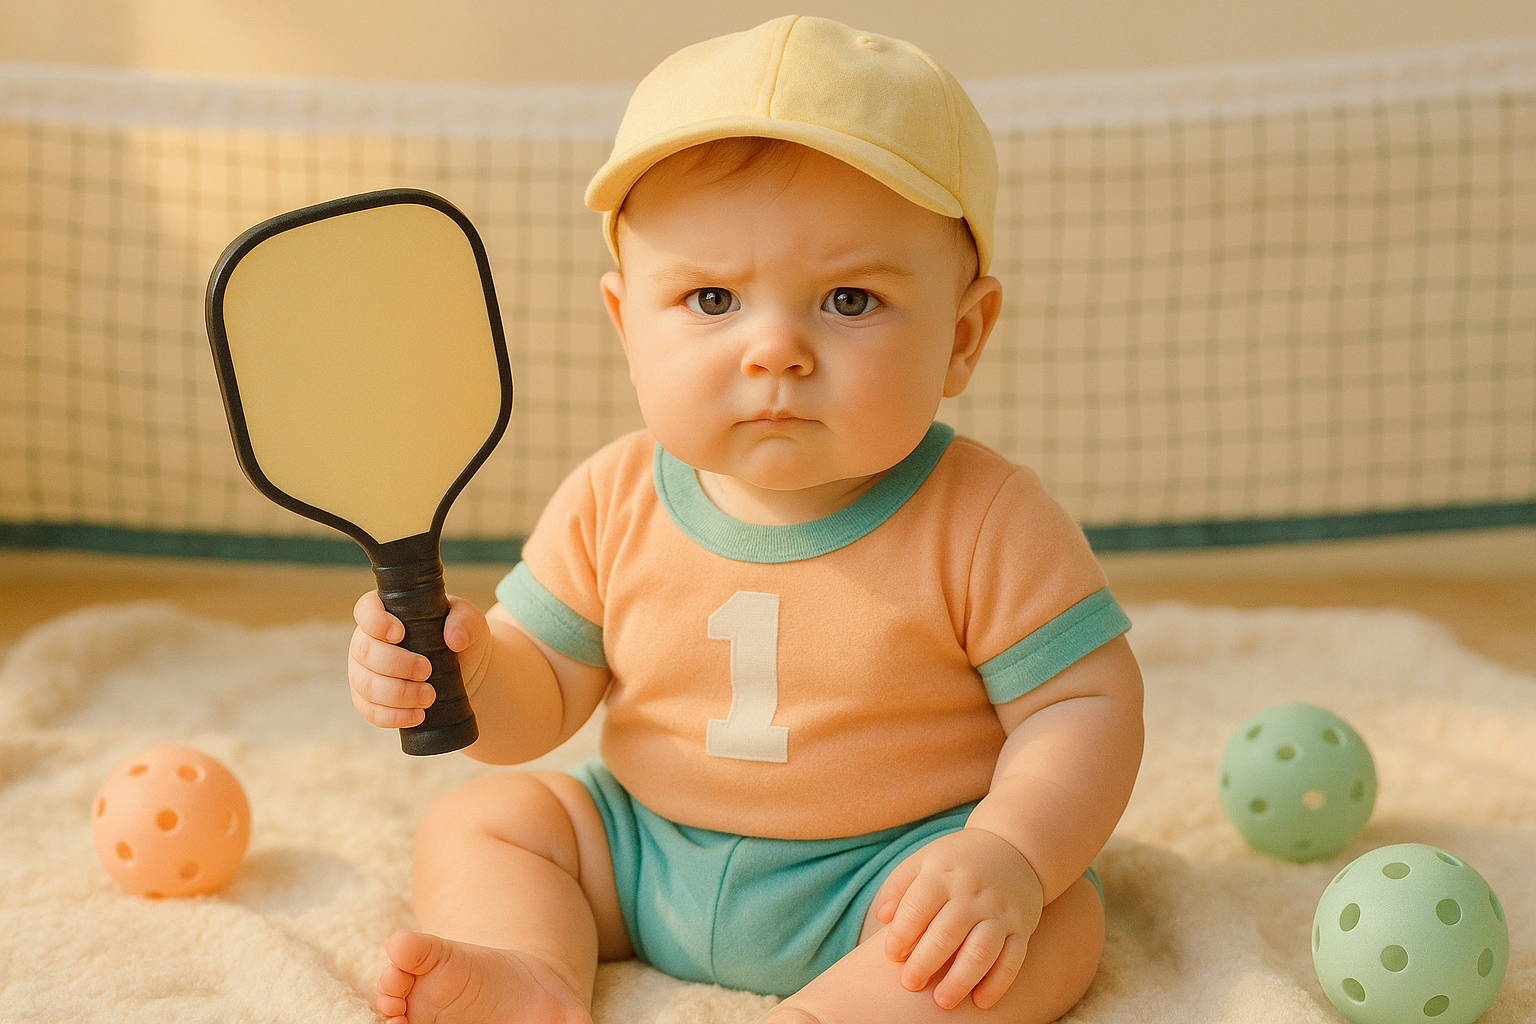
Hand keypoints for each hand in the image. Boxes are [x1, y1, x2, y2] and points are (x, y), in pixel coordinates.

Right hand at [347, 590, 490, 729]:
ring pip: (366, 684)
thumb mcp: (470, 621)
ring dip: (398, 693)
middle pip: (364, 651)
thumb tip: (454, 639)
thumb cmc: (459, 637)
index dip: (376, 622)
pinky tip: (417, 715)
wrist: (464, 672)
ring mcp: (364, 672)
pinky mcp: (369, 701)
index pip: (366, 610)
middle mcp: (367, 641)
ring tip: (429, 697)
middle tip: (427, 671)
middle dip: (396, 664)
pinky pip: (370, 711)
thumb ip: (465, 620)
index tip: (400, 634)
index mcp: (385, 613)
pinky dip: (394, 716)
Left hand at [873, 827, 1044, 1009]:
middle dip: (926, 962)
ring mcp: (999, 912)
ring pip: (981, 950)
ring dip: (961, 979)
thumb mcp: (924, 860)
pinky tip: (981, 1002)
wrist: (1015, 849)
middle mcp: (972, 894)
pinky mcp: (1020, 928)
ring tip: (942, 1001)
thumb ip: (899, 886)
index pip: (918, 906)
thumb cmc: (957, 861)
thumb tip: (882, 917)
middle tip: (910, 984)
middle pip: (947, 932)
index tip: (892, 955)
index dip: (902, 933)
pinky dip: (998, 983)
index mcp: (943, 874)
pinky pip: (1012, 959)